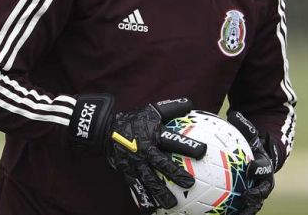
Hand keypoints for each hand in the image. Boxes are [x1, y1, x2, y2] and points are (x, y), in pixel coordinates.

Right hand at [69, 95, 205, 212]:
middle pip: (162, 164)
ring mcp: (135, 163)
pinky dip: (142, 200)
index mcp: (153, 135)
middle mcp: (145, 150)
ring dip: (161, 193)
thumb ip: (171, 108)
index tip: (203, 151)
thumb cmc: (133, 120)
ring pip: (149, 180)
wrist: (104, 130)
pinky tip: (150, 212)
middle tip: (190, 184)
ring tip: (172, 205)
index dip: (187, 145)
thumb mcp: (151, 111)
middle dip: (176, 174)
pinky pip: (136, 188)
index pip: (173, 140)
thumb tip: (191, 103)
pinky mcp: (127, 172)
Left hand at [228, 111, 275, 214]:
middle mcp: (263, 182)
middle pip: (262, 192)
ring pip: (253, 204)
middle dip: (256, 197)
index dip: (259, 168)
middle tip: (246, 198)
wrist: (259, 158)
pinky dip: (232, 212)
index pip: (264, 168)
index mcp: (264, 166)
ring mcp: (257, 192)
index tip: (250, 168)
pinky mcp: (248, 200)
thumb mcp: (250, 134)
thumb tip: (234, 113)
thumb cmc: (252, 144)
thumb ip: (244, 126)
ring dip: (246, 210)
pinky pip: (239, 208)